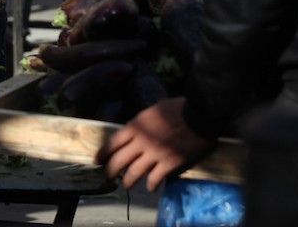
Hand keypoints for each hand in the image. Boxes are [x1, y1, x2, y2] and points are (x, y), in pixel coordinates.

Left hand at [97, 97, 213, 190]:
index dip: (103, 153)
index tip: (97, 161)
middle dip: (111, 171)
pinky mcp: (169, 163)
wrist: (199, 115)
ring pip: (134, 173)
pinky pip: (155, 178)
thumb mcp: (152, 111)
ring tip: (127, 185)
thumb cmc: (177, 109)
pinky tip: (151, 187)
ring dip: (128, 181)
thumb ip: (141, 123)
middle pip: (119, 161)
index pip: (113, 142)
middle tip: (109, 177)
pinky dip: (151, 185)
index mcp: (136, 126)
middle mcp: (141, 141)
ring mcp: (155, 153)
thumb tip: (134, 132)